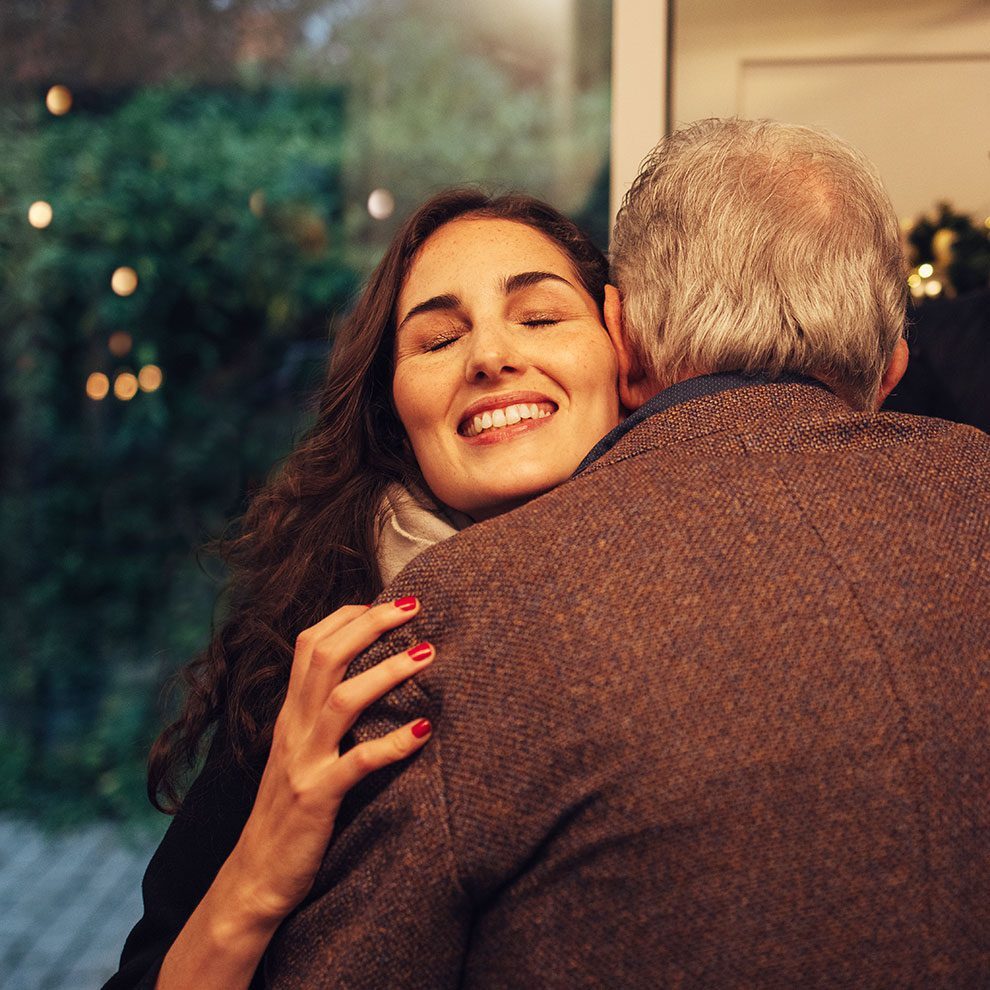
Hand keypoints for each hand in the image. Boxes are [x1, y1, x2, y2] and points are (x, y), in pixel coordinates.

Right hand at [227, 597, 433, 924]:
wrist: (255, 877)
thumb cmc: (288, 810)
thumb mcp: (301, 752)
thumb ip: (323, 717)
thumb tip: (365, 683)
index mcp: (290, 713)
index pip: (310, 644)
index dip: (346, 616)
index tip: (385, 601)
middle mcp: (293, 727)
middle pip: (325, 656)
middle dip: (370, 624)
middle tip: (413, 605)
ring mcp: (303, 761)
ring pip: (342, 700)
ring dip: (388, 672)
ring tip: (428, 654)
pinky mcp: (317, 797)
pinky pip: (359, 763)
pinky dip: (395, 744)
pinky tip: (427, 730)